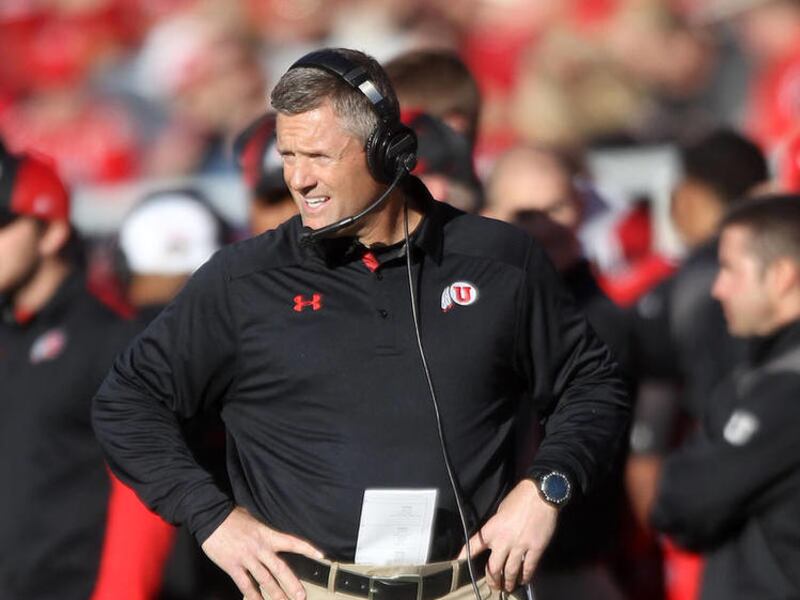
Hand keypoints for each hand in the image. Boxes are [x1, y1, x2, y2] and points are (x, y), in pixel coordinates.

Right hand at [201, 506, 324, 599]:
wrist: (211, 516)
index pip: (292, 542)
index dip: (307, 549)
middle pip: (280, 569)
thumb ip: (265, 529)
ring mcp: (246, 558)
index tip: (321, 555)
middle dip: (292, 584)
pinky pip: (245, 584)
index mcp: (267, 534)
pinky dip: (253, 596)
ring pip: (265, 580)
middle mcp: (260, 548)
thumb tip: (274, 534)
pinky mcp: (233, 566)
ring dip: (276, 594)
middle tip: (302, 596)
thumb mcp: (254, 517)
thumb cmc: (232, 516)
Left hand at [457, 480, 557, 591]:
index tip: (458, 563)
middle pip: (494, 568)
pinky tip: (524, 580)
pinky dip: (526, 576)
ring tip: (508, 587)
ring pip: (511, 572)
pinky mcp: (535, 549)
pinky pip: (529, 568)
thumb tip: (496, 539)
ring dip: (509, 582)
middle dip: (493, 580)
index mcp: (492, 530)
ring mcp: (520, 547)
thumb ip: (496, 527)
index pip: (474, 546)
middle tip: (494, 585)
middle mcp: (503, 541)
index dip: (464, 556)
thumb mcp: (500, 511)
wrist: (540, 495)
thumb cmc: (519, 498)